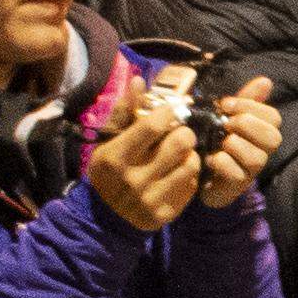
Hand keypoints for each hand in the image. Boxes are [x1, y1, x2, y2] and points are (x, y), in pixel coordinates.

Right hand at [85, 98, 199, 233]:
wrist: (106, 216)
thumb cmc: (110, 168)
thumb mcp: (108, 140)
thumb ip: (124, 111)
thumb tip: (139, 81)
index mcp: (114, 158)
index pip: (152, 126)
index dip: (168, 112)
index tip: (171, 111)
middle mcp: (132, 181)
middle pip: (179, 143)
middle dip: (184, 132)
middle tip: (180, 133)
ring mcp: (149, 200)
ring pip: (191, 163)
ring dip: (189, 154)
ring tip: (179, 154)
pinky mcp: (165, 214)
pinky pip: (192, 184)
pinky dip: (188, 175)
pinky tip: (176, 173)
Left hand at [192, 80, 280, 212]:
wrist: (199, 169)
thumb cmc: (218, 138)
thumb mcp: (230, 114)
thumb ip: (246, 99)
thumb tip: (266, 80)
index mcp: (264, 131)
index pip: (273, 117)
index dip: (250, 107)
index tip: (225, 104)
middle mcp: (264, 151)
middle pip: (273, 138)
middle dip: (245, 125)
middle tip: (225, 123)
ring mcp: (253, 170)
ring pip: (256, 158)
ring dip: (233, 145)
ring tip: (218, 142)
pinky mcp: (238, 185)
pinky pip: (236, 173)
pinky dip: (221, 162)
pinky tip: (210, 159)